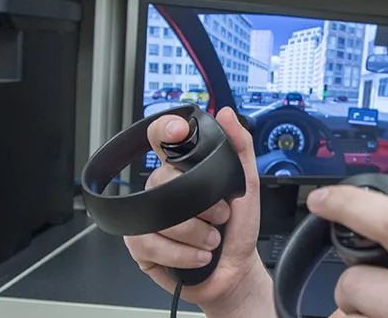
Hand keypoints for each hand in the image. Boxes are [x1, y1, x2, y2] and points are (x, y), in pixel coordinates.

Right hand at [123, 107, 271, 315]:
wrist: (234, 272)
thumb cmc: (238, 230)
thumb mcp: (247, 186)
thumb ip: (241, 148)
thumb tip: (228, 115)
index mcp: (182, 171)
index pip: (162, 138)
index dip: (165, 129)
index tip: (180, 130)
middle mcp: (161, 190)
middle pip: (162, 181)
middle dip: (201, 205)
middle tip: (220, 217)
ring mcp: (146, 217)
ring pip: (158, 216)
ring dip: (195, 233)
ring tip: (211, 241)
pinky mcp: (140, 246)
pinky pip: (151, 244)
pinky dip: (182, 254)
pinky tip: (198, 257)